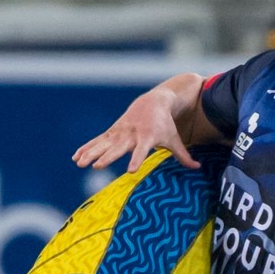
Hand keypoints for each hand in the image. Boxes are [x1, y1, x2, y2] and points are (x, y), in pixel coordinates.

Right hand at [72, 96, 192, 170]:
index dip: (136, 159)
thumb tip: (198, 168)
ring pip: (103, 144)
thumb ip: (183, 155)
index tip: (130, 171)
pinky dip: (87, 148)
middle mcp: (131, 134)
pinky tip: (76, 157)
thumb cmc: (165, 124)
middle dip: (107, 157)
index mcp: (148, 136)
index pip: (142, 150)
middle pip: (118, 147)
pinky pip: (97, 141)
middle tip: (96, 166)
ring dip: (91, 153)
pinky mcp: (112, 131)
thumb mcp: (175, 139)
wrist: (153, 102)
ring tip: (79, 164)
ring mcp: (119, 132)